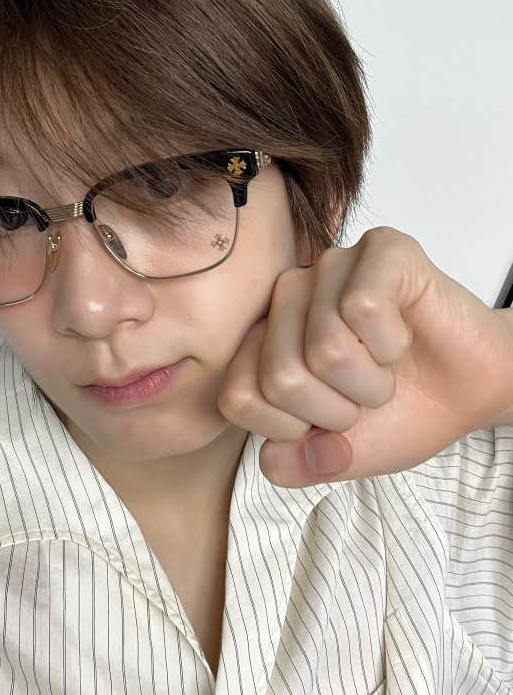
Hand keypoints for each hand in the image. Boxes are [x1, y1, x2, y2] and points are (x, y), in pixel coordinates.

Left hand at [216, 226, 512, 486]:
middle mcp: (289, 294)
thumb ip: (295, 464)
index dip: (290, 429)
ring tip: (385, 367)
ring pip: (325, 348)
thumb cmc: (403, 409)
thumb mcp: (338, 456)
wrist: (473, 391)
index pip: (238, 396)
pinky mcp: (378, 247)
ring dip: (371, 382)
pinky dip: (392, 345)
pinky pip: (363, 310)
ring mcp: (331, 266)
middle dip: (337, 409)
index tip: (328, 421)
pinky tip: (401, 337)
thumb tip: (277, 457)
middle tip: (365, 394)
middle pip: (281, 376)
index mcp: (265, 339)